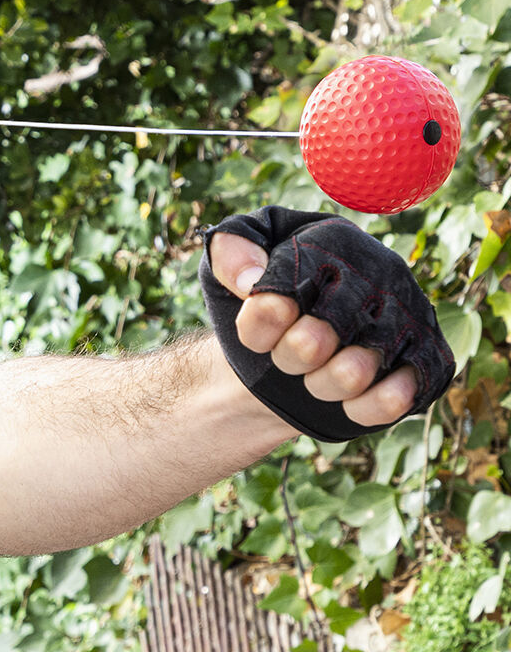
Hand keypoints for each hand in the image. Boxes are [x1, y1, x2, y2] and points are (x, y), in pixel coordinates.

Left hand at [208, 230, 417, 430]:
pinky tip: (346, 400)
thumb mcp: (225, 269)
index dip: (265, 318)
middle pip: (321, 331)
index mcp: (333, 244)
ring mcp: (407, 320)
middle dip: (290, 354)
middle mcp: (380, 274)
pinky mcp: (424, 365)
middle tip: (284, 357)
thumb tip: (251, 280)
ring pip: (354, 370)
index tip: (254, 332)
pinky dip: (359, 407)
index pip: (295, 280)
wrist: (278, 360)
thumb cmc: (256, 308)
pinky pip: (395, 398)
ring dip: (319, 384)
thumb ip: (229, 251)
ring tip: (313, 373)